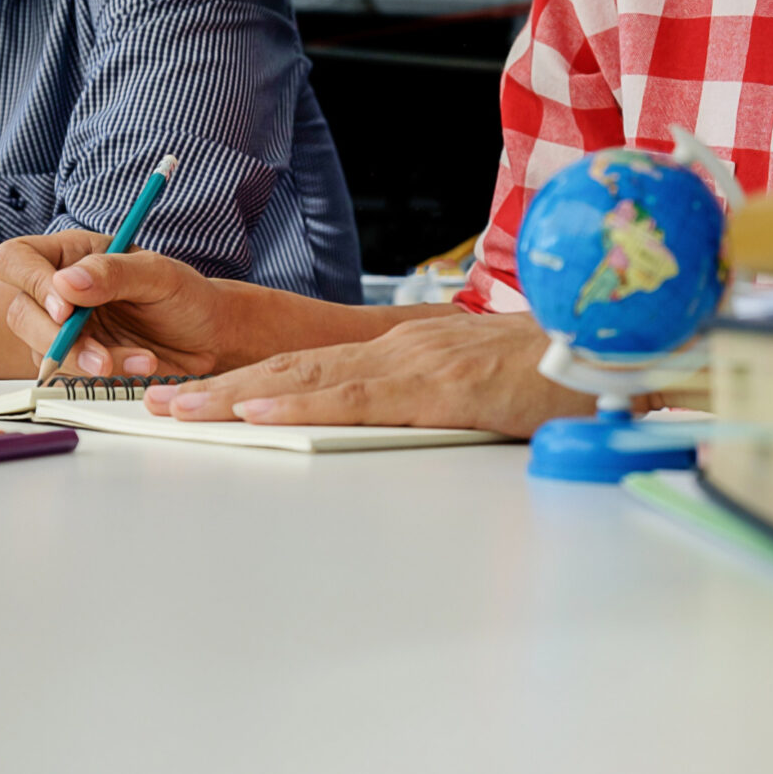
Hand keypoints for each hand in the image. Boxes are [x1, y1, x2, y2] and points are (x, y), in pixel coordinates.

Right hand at [0, 230, 238, 377]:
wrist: (208, 337)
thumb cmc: (185, 295)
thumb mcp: (158, 274)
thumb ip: (113, 273)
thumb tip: (66, 284)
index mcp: (69, 254)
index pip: (16, 260)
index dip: (31, 284)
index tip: (66, 309)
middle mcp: (58, 291)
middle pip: (20, 314)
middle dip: (56, 339)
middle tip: (100, 355)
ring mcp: (63, 330)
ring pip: (42, 352)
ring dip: (87, 363)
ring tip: (143, 359)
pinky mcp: (76, 363)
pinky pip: (70, 376)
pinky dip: (104, 377)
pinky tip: (140, 365)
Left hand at [142, 312, 595, 437]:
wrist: (617, 353)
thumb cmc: (551, 376)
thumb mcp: (472, 391)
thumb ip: (422, 403)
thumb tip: (376, 422)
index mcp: (400, 355)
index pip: (306, 369)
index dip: (243, 383)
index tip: (192, 398)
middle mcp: (396, 351)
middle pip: (289, 371)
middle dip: (217, 389)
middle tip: (155, 404)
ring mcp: (416, 364)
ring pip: (308, 380)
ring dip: (236, 395)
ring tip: (179, 409)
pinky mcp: (442, 388)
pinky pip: (358, 398)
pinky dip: (301, 405)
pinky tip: (257, 413)